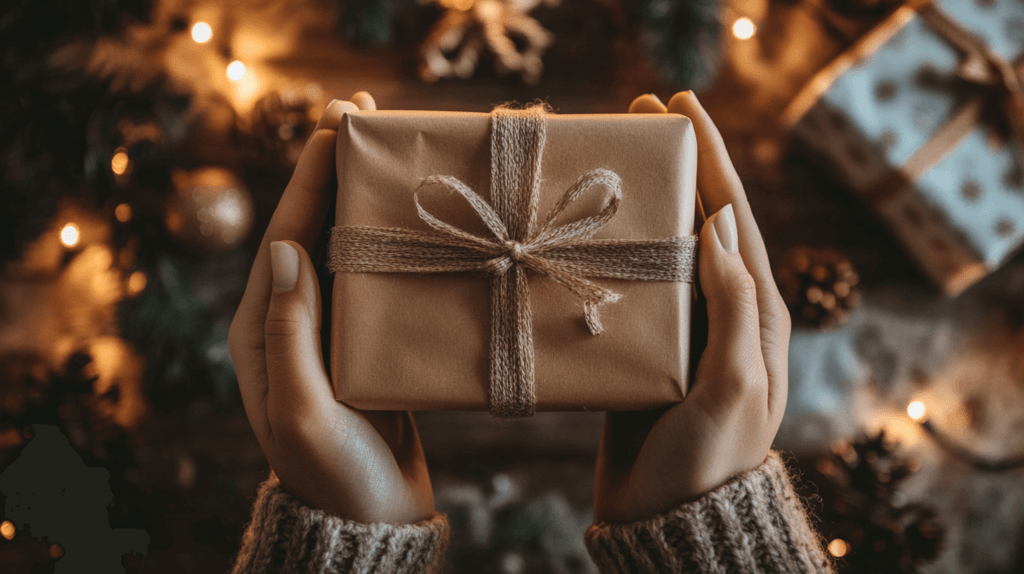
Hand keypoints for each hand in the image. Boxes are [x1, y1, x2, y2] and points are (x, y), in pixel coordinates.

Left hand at [229, 92, 433, 524]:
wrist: (370, 519)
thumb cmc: (331, 473)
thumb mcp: (302, 409)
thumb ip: (288, 333)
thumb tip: (285, 247)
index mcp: (262, 329)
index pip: (284, 237)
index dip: (308, 178)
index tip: (334, 127)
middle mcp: (292, 319)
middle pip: (313, 229)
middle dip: (336, 172)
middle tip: (363, 116)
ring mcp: (330, 328)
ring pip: (348, 247)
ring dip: (366, 197)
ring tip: (393, 151)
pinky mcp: (366, 342)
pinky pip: (377, 278)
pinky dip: (394, 240)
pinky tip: (421, 217)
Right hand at [593, 92, 790, 523]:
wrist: (668, 522)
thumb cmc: (707, 462)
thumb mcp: (733, 387)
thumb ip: (735, 308)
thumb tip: (723, 226)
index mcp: (754, 315)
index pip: (737, 220)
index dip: (714, 160)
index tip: (685, 108)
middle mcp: (722, 315)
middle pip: (700, 222)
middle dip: (678, 165)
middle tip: (642, 114)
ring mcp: (683, 330)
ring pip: (664, 249)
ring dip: (644, 200)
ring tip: (613, 158)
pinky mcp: (647, 351)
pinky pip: (633, 286)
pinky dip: (614, 249)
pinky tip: (587, 232)